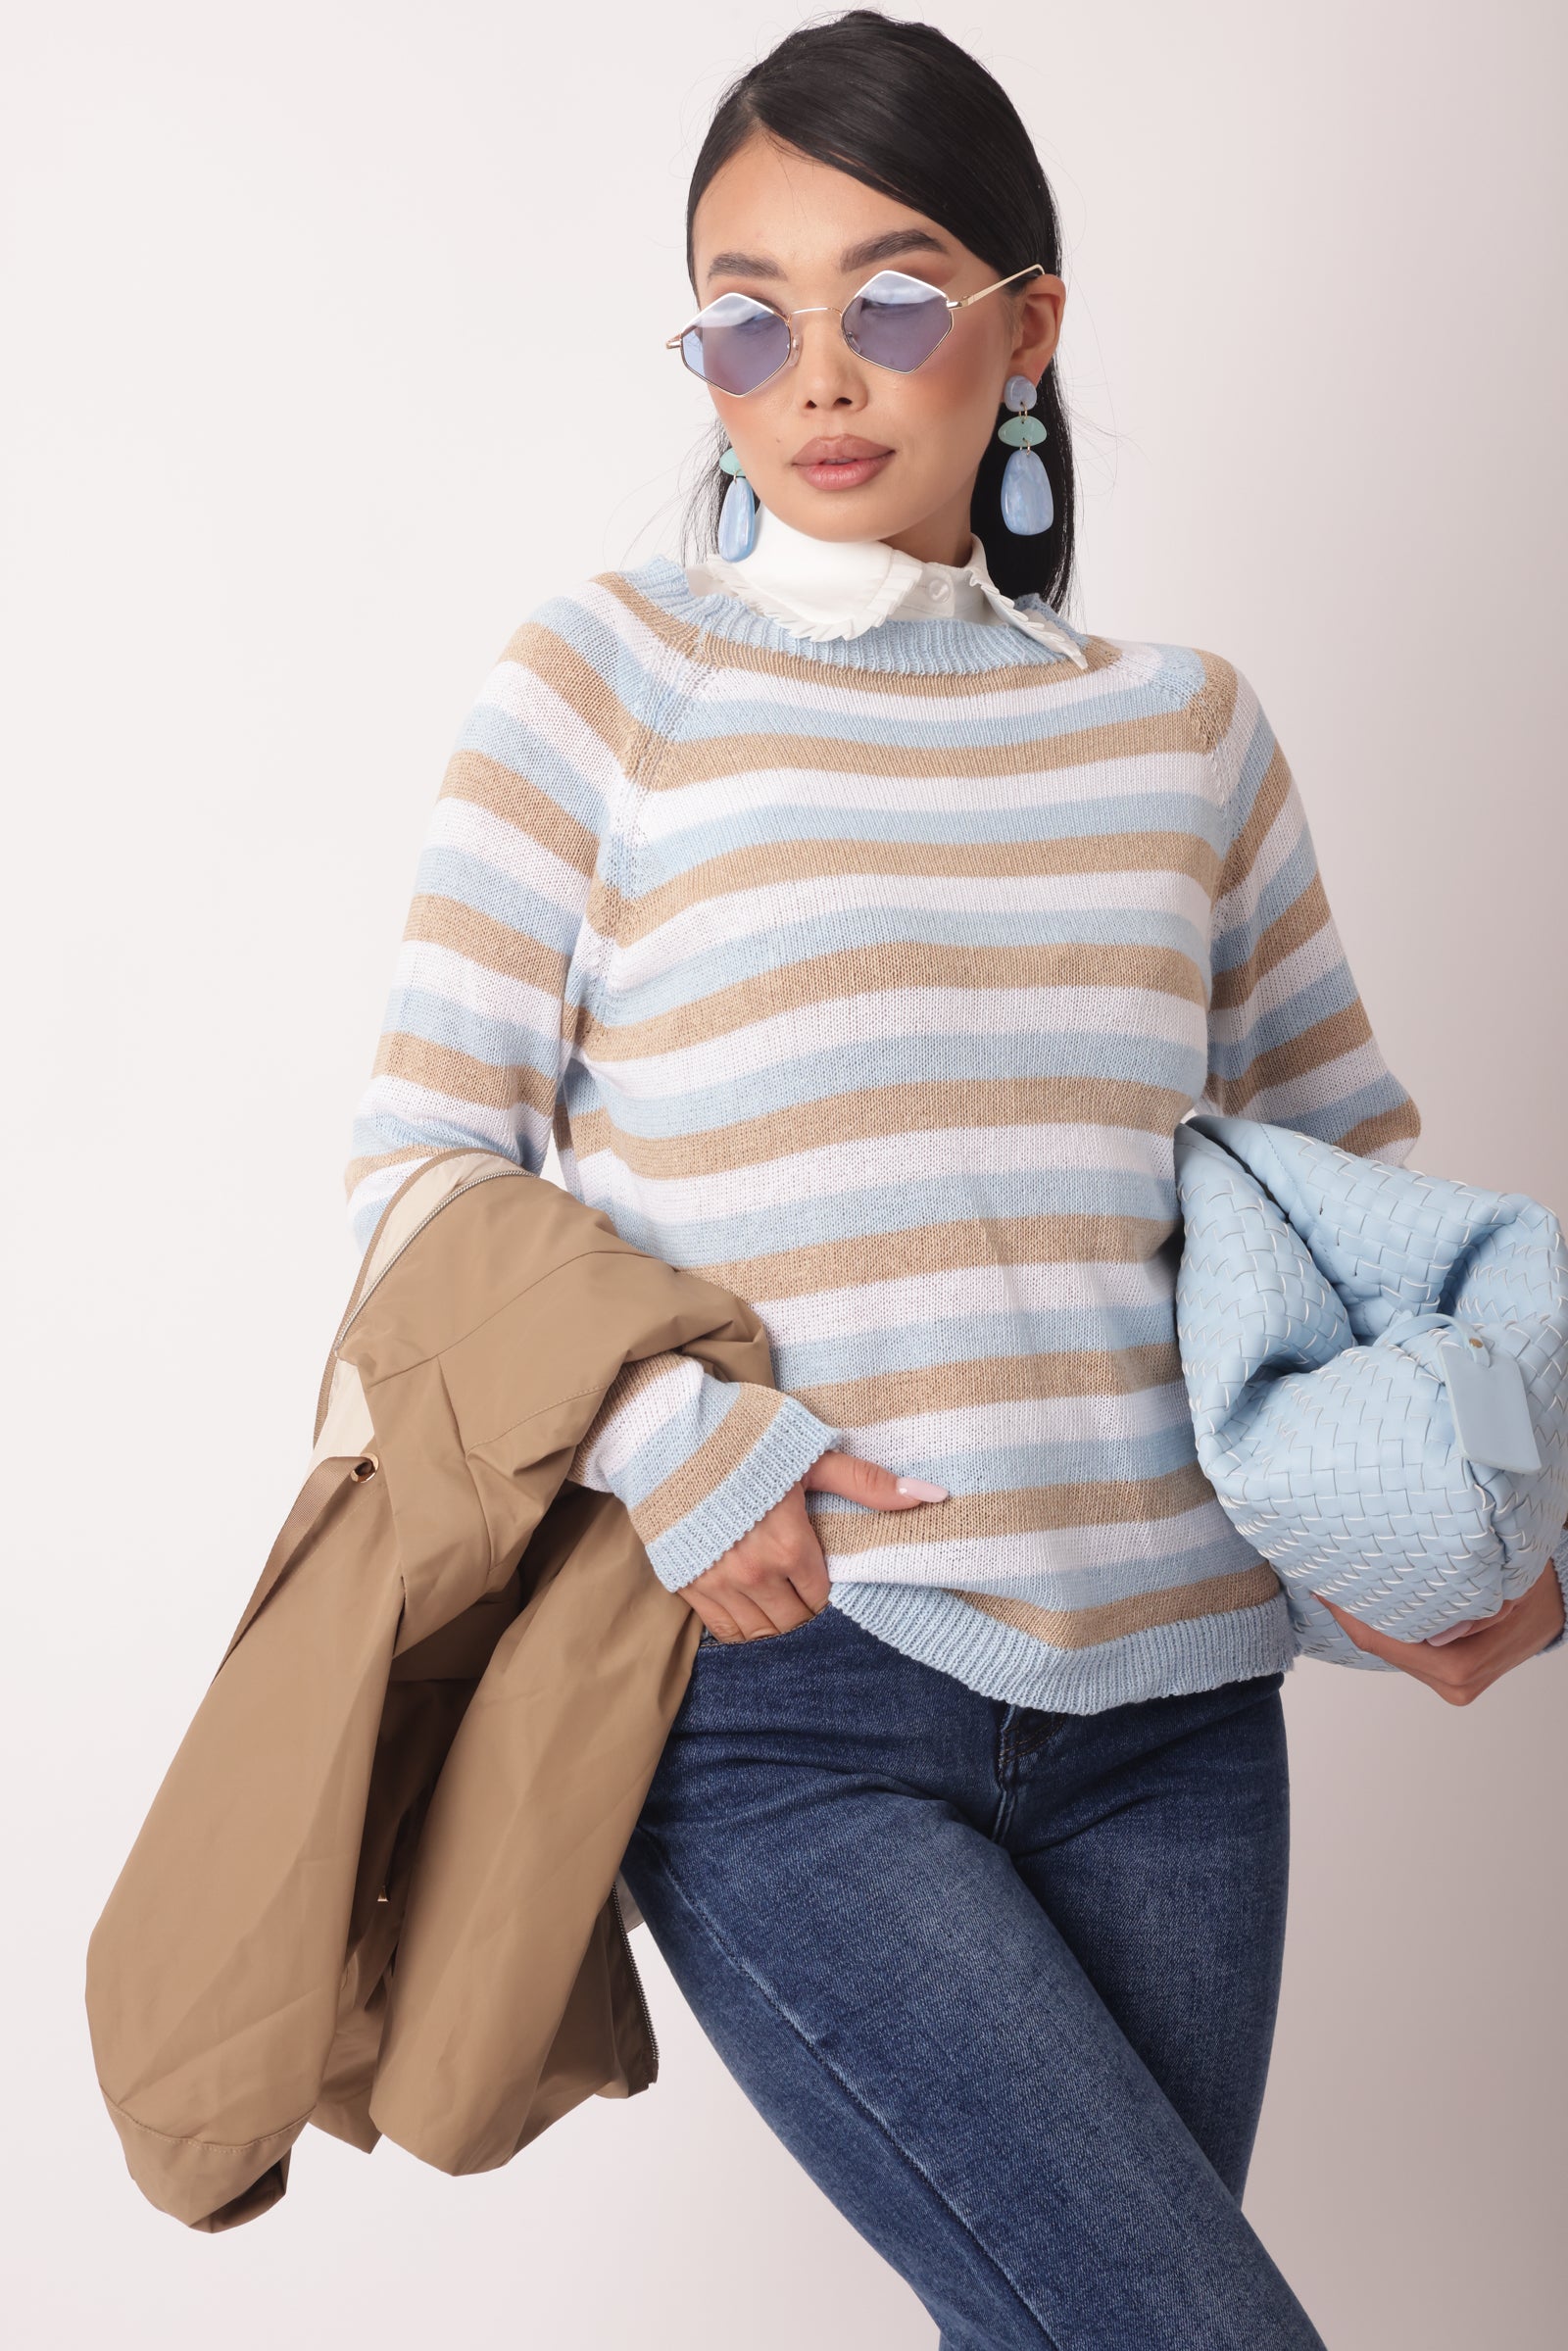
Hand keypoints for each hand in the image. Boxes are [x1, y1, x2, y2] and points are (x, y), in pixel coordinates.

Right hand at [680, 1452, 948, 1643]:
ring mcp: (716, 1582)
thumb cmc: (743, 1438)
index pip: (821, 1599)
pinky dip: (739, 1626)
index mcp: (788, 1546)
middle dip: (802, 1609)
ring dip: (773, 1621)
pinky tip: (746, 1602)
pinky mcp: (685, 1583)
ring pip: (759, 1633)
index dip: (825, 1590)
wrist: (668, 1431)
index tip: (820, 1573)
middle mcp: (753, 1573)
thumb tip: (931, 1495)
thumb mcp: (809, 1455)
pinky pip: (722, 1630)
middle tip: (800, 1586)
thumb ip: (866, 1482)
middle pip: (793, 1623)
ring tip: (776, 1596)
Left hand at [1313, 1558, 1564, 1704]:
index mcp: (1459, 1666)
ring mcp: (1450, 1684)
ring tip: (1346, 1586)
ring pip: (1391, 1652)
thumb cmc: (1533, 1590)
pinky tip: (1376, 1604)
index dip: (1347, 1615)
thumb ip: (1473, 1610)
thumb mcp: (1508, 1589)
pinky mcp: (1450, 1678)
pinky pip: (1408, 1652)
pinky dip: (1391, 1629)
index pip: (1382, 1640)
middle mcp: (1451, 1682)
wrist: (1562, 1605)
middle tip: (1326, 1577)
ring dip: (1369, 1621)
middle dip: (1352, 1615)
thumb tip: (1435, 1628)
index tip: (1322, 1586)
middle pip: (1380, 1648)